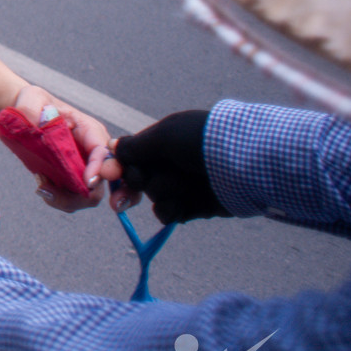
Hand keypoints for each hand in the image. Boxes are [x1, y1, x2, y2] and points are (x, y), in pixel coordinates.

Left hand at [11, 84, 112, 212]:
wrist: (25, 117)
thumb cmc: (35, 104)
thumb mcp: (31, 98)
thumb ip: (31, 108)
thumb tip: (35, 122)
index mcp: (90, 131)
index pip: (104, 151)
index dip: (100, 169)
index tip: (88, 182)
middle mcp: (93, 152)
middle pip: (111, 180)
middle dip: (115, 194)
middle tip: (102, 202)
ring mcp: (85, 168)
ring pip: (91, 195)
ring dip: (69, 198)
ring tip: (42, 185)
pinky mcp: (72, 180)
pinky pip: (73, 199)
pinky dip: (59, 200)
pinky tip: (42, 185)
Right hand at [100, 109, 225, 223]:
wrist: (243, 163)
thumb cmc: (201, 142)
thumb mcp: (164, 136)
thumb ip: (134, 145)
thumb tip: (111, 146)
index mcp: (163, 143)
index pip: (131, 156)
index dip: (118, 166)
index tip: (107, 175)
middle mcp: (171, 163)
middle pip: (138, 178)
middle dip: (133, 184)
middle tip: (127, 193)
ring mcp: (183, 186)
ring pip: (154, 196)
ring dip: (163, 192)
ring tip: (184, 184)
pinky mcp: (194, 207)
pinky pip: (169, 213)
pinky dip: (172, 210)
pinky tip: (181, 205)